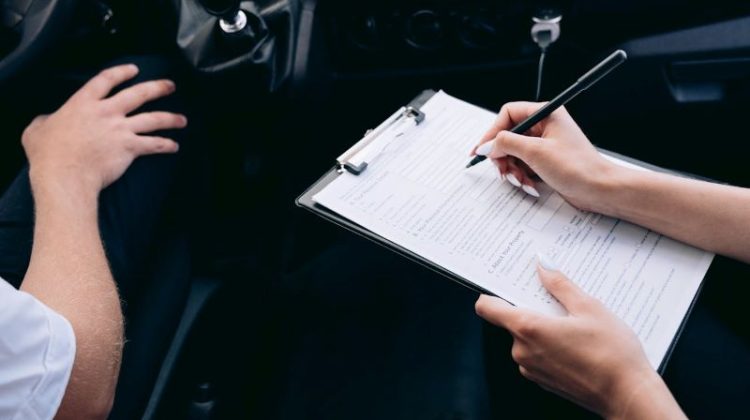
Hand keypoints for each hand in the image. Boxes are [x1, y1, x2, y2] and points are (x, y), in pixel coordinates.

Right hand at [22, 64, 186, 194]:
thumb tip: (46, 121)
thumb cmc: (49, 154)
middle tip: (170, 86)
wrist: (65, 174)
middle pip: (139, 94)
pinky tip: (174, 146)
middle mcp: (106, 112)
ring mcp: (120, 129)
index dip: (122, 72)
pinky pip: (154, 144)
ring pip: (153, 119)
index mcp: (84, 103)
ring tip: (182, 120)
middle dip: (158, 88)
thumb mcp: (38, 129)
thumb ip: (45, 120)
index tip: (134, 69)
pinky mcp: (130, 147)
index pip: (106, 79)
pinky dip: (166, 145)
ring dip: (171, 118)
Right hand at [471, 102, 619, 211]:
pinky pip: (523, 165)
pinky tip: (530, 185)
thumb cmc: (576, 167)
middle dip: (503, 156)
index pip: (508, 114)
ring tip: (520, 181)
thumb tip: (486, 145)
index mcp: (545, 114)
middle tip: (503, 170)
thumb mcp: (535, 152)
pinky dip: (522, 176)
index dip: (492, 132)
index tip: (483, 150)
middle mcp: (544, 126)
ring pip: (513, 153)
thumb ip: (505, 144)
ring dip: (512, 170)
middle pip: (508, 136)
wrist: (599, 189)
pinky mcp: (546, 160)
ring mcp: (545, 144)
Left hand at [475, 264, 665, 417]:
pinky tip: (577, 343)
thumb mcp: (589, 307)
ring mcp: (532, 369)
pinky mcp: (544, 381)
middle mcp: (523, 351)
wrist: (628, 396)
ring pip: (528, 338)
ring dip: (544, 328)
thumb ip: (560, 285)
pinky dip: (551, 345)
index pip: (487, 308)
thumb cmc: (612, 353)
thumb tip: (543, 265)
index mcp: (528, 328)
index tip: (503, 283)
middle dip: (532, 308)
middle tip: (557, 300)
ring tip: (575, 324)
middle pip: (513, 320)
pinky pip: (539, 355)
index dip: (491, 293)